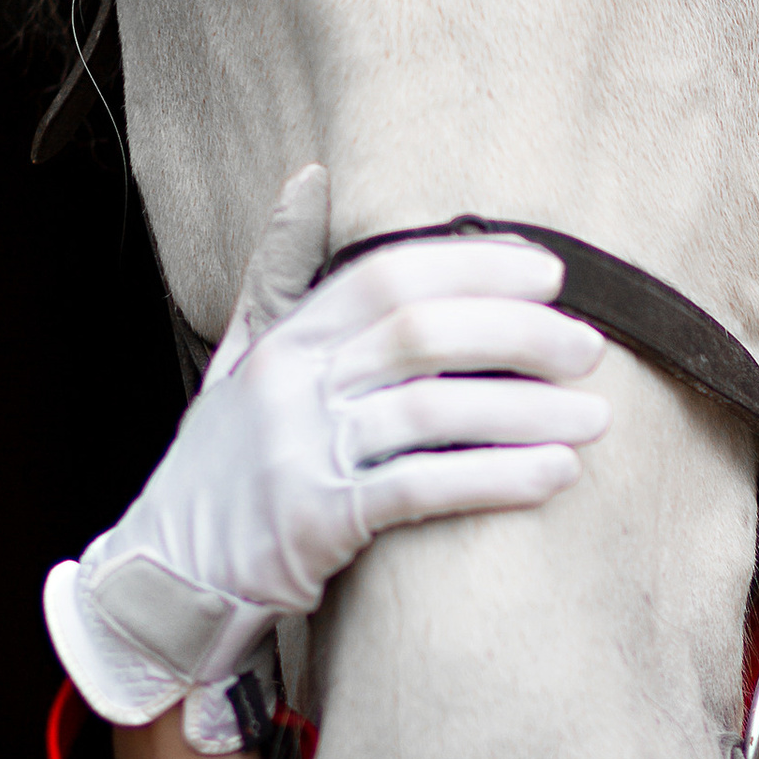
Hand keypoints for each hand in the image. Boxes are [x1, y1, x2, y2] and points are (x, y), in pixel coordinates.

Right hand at [44, 168, 609, 745]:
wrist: (163, 579)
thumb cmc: (221, 468)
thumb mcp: (238, 359)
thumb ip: (279, 274)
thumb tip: (310, 179)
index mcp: (284, 340)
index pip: (386, 274)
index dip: (473, 266)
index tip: (548, 274)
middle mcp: (290, 385)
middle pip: (421, 332)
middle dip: (519, 334)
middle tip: (590, 349)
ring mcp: (300, 453)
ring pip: (432, 409)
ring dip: (527, 411)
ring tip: (596, 419)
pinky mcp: (315, 523)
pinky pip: (421, 489)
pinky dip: (496, 479)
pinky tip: (555, 475)